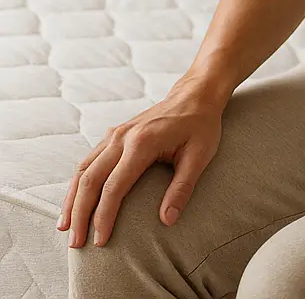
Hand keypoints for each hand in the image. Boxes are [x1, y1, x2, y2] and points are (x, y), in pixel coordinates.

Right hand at [57, 77, 225, 247]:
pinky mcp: (114, 134)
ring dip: (72, 200)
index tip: (100, 241)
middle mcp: (122, 137)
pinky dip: (77, 183)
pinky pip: (88, 161)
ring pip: (82, 170)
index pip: (114, 186)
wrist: (195, 96)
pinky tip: (74, 202)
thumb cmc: (201, 126)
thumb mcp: (200, 156)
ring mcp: (115, 133)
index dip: (104, 216)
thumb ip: (182, 188)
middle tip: (76, 245)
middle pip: (90, 180)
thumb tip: (167, 221)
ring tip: (66, 228)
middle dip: (80, 214)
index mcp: (142, 143)